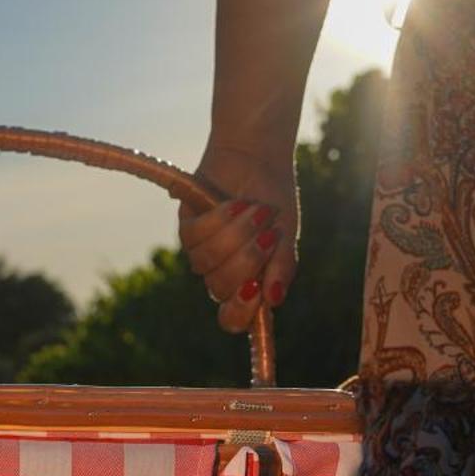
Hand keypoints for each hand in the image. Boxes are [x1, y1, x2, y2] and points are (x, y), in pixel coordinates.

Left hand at [178, 139, 298, 333]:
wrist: (258, 157)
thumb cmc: (275, 198)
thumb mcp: (287, 234)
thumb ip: (282, 266)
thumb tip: (274, 300)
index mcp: (248, 282)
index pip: (234, 317)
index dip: (240, 313)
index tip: (253, 292)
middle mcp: (222, 271)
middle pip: (221, 289)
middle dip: (246, 261)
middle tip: (269, 234)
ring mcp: (202, 251)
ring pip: (206, 263)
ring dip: (236, 235)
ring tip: (257, 210)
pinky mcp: (187, 227)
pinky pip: (194, 237)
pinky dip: (220, 219)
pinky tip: (237, 203)